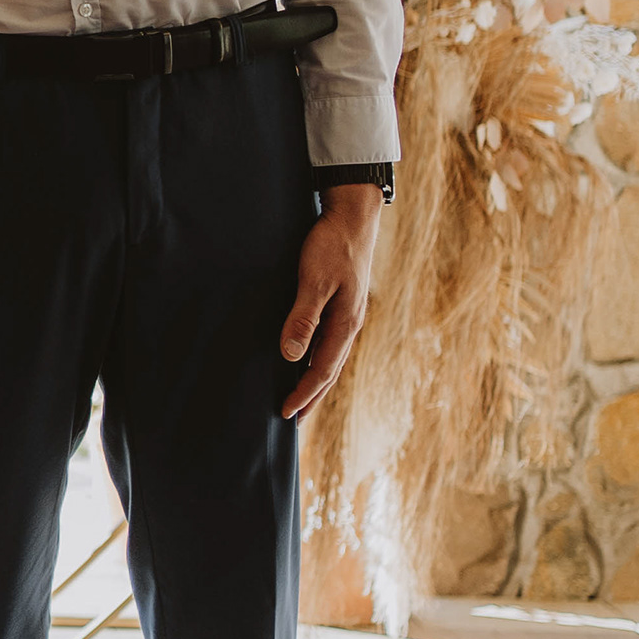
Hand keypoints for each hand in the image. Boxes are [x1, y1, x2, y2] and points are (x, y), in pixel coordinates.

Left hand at [279, 183, 383, 418]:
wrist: (353, 217)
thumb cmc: (331, 246)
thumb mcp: (314, 281)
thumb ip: (303, 317)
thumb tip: (291, 356)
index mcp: (345, 325)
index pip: (322, 371)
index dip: (304, 394)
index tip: (286, 414)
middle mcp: (350, 326)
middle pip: (330, 372)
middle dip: (312, 397)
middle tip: (294, 420)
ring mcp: (348, 316)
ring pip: (331, 358)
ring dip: (316, 381)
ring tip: (300, 398)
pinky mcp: (343, 305)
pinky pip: (330, 342)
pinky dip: (318, 359)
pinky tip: (307, 359)